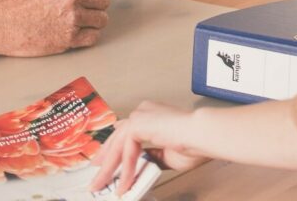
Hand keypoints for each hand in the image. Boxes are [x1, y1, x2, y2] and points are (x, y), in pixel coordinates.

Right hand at [0, 0, 108, 56]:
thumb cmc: (10, 1)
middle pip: (103, 0)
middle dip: (97, 6)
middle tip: (88, 11)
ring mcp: (71, 17)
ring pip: (101, 19)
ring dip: (95, 22)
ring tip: (84, 24)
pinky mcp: (67, 39)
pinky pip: (93, 37)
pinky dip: (89, 36)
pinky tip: (80, 35)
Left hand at [90, 101, 208, 193]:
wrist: (201, 134)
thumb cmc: (194, 144)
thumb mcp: (167, 154)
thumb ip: (152, 156)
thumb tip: (141, 165)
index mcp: (151, 115)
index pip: (127, 130)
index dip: (115, 145)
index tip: (105, 158)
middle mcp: (143, 111)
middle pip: (117, 136)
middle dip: (105, 157)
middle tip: (95, 173)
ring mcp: (140, 115)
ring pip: (117, 144)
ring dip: (108, 167)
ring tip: (100, 184)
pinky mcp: (138, 123)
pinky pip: (126, 150)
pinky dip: (124, 168)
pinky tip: (124, 183)